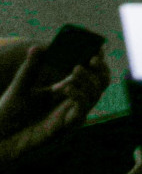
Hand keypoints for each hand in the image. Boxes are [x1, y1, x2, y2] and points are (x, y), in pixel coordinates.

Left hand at [0, 46, 109, 162]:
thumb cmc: (9, 113)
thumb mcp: (20, 86)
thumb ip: (30, 67)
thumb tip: (36, 47)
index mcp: (66, 90)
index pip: (91, 73)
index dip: (97, 61)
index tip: (96, 48)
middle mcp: (73, 101)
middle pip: (100, 82)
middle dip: (100, 69)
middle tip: (93, 58)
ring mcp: (71, 114)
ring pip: (95, 95)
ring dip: (90, 80)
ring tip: (77, 69)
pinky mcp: (66, 127)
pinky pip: (81, 110)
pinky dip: (78, 96)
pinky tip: (66, 87)